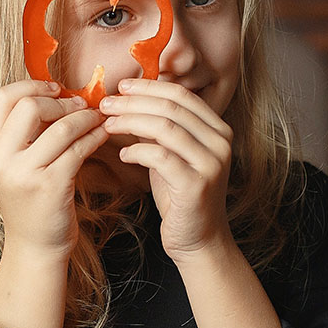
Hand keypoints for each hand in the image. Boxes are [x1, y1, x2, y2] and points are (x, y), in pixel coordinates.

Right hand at [0, 80, 108, 260]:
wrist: (35, 246)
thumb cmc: (31, 202)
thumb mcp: (16, 165)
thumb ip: (25, 133)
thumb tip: (55, 94)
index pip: (2, 98)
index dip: (31, 86)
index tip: (55, 89)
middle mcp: (0, 160)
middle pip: (28, 106)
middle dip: (60, 101)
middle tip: (80, 104)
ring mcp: (24, 174)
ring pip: (59, 127)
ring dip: (84, 117)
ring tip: (97, 117)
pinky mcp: (51, 186)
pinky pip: (77, 149)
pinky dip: (94, 136)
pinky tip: (102, 134)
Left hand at [100, 78, 233, 261]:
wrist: (198, 239)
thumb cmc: (180, 196)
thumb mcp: (172, 154)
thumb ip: (160, 128)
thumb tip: (130, 98)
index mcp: (218, 129)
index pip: (182, 96)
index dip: (149, 87)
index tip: (121, 87)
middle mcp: (221, 143)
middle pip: (172, 108)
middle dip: (134, 102)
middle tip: (106, 104)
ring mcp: (211, 164)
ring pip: (165, 128)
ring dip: (130, 123)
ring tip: (108, 125)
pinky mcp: (196, 185)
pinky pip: (160, 157)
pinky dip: (137, 152)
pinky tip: (123, 155)